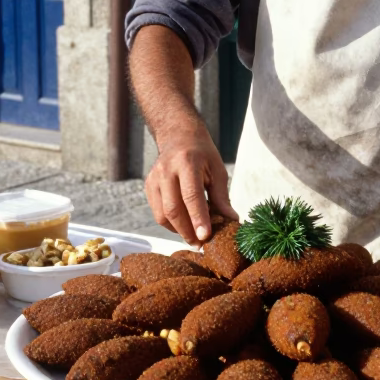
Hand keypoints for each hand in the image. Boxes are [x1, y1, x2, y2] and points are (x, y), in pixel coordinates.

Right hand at [145, 121, 236, 245]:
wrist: (178, 136)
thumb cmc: (202, 153)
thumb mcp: (217, 170)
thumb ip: (222, 197)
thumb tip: (231, 221)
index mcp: (187, 162)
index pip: (191, 195)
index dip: (199, 218)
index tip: (206, 236)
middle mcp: (166, 170)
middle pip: (173, 209)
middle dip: (187, 231)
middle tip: (200, 244)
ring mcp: (154, 178)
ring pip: (162, 215)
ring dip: (178, 230)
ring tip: (193, 234)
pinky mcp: (148, 186)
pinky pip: (157, 213)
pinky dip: (170, 223)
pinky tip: (183, 223)